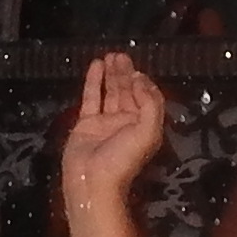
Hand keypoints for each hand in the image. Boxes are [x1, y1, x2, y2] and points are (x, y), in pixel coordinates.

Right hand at [62, 53, 165, 200]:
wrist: (93, 181)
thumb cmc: (123, 159)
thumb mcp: (148, 132)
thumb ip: (150, 105)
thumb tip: (139, 82)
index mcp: (144, 126)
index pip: (148, 98)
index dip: (144, 84)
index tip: (138, 72)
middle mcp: (127, 122)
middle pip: (128, 92)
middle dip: (126, 73)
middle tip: (122, 55)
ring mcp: (106, 122)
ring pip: (111, 92)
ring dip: (112, 74)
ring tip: (111, 55)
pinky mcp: (87, 123)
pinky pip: (91, 97)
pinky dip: (93, 81)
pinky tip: (96, 65)